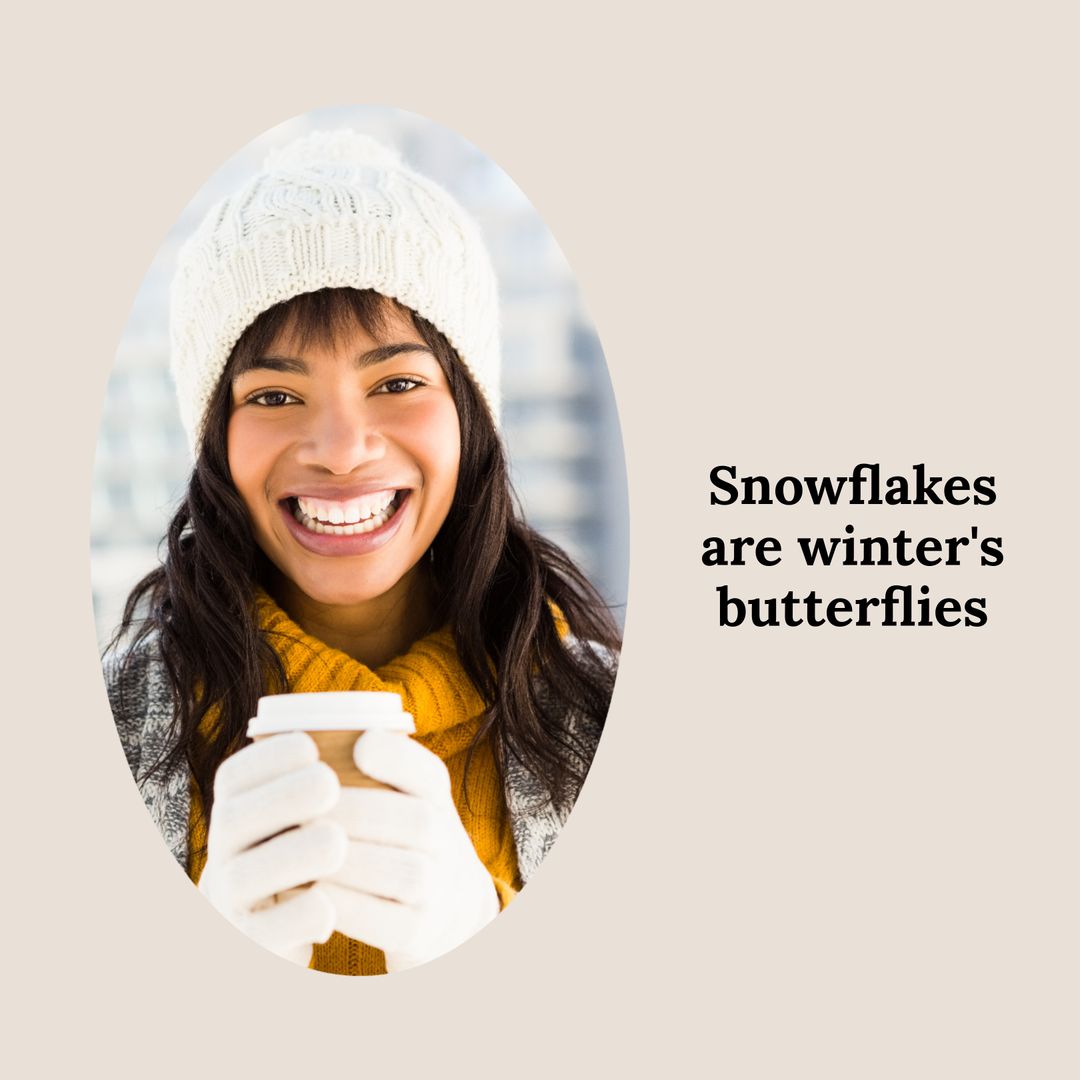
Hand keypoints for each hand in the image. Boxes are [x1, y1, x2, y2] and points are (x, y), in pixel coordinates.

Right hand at [198, 731, 346, 965]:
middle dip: (283, 797)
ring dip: (292, 854)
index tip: (309, 745)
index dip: (267, 757)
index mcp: (234, 810)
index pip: (234, 776)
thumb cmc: (302, 847)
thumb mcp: (297, 810)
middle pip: (236, 819)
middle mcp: (222, 852)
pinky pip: (267, 930)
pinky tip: (329, 908)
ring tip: (335, 843)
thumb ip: (319, 776)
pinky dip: (297, 916)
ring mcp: (231, 898)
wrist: (273, 926)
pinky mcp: (250, 942)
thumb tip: (375, 735)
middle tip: (328, 784)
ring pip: (247, 875)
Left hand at [319, 731, 499, 971]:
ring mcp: (438, 888)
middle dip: (355, 811)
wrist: (444, 906)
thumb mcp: (400, 793)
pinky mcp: (419, 931)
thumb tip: (296, 725)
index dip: (399, 756)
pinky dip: (345, 904)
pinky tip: (310, 888)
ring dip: (345, 859)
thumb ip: (369, 761)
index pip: (430, 772)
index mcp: (437, 797)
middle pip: (415, 822)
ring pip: (399, 872)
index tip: (359, 744)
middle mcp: (448, 841)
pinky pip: (385, 919)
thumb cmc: (397, 835)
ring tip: (300, 848)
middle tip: (302, 806)